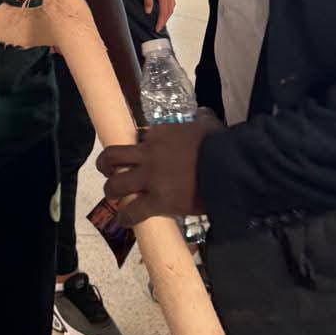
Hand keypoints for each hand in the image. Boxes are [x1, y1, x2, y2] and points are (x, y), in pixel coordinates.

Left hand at [95, 109, 221, 223]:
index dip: (137, 148)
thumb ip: (201, 119)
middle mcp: (148, 153)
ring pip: (116, 183)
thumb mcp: (208, 124)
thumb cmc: (221, 145)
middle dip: (106, 165)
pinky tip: (125, 220)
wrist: (228, 167)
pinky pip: (132, 210)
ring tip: (114, 197)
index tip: (139, 156)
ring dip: (111, 191)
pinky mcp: (157, 200)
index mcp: (160, 133)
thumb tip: (204, 114)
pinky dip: (125, 217)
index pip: (138, 138)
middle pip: (114, 156)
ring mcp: (150, 177)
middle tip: (108, 172)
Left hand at [140, 0, 175, 31]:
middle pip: (169, 10)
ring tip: (162, 20)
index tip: (157, 29)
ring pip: (172, 5)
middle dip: (165, 20)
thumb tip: (149, 12)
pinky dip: (169, 7)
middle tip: (159, 27)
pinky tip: (165, 9)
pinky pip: (171, 0)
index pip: (164, 11)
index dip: (161, 21)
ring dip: (168, 14)